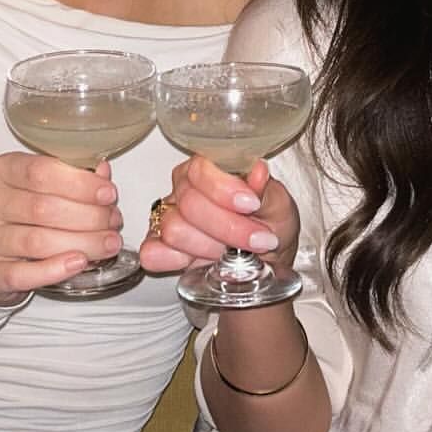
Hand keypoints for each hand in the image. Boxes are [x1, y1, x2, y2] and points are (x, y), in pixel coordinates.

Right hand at [0, 152, 123, 303]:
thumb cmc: (25, 217)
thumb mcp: (46, 189)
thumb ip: (74, 178)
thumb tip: (102, 172)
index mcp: (2, 171)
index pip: (40, 171)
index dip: (80, 183)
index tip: (108, 194)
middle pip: (42, 207)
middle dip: (88, 216)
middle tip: (113, 222)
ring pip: (36, 241)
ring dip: (81, 242)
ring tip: (108, 244)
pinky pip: (21, 273)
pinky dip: (54, 269)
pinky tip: (78, 263)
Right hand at [138, 155, 299, 275]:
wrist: (265, 259)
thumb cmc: (270, 225)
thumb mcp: (279, 206)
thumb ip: (266, 190)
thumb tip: (257, 171)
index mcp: (209, 168)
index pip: (201, 170)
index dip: (224, 189)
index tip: (251, 205)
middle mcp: (183, 188)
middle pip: (190, 204)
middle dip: (228, 228)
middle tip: (257, 240)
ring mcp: (167, 217)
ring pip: (174, 230)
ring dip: (211, 247)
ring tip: (234, 252)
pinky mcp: (158, 247)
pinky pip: (153, 253)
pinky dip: (178, 261)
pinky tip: (204, 262)